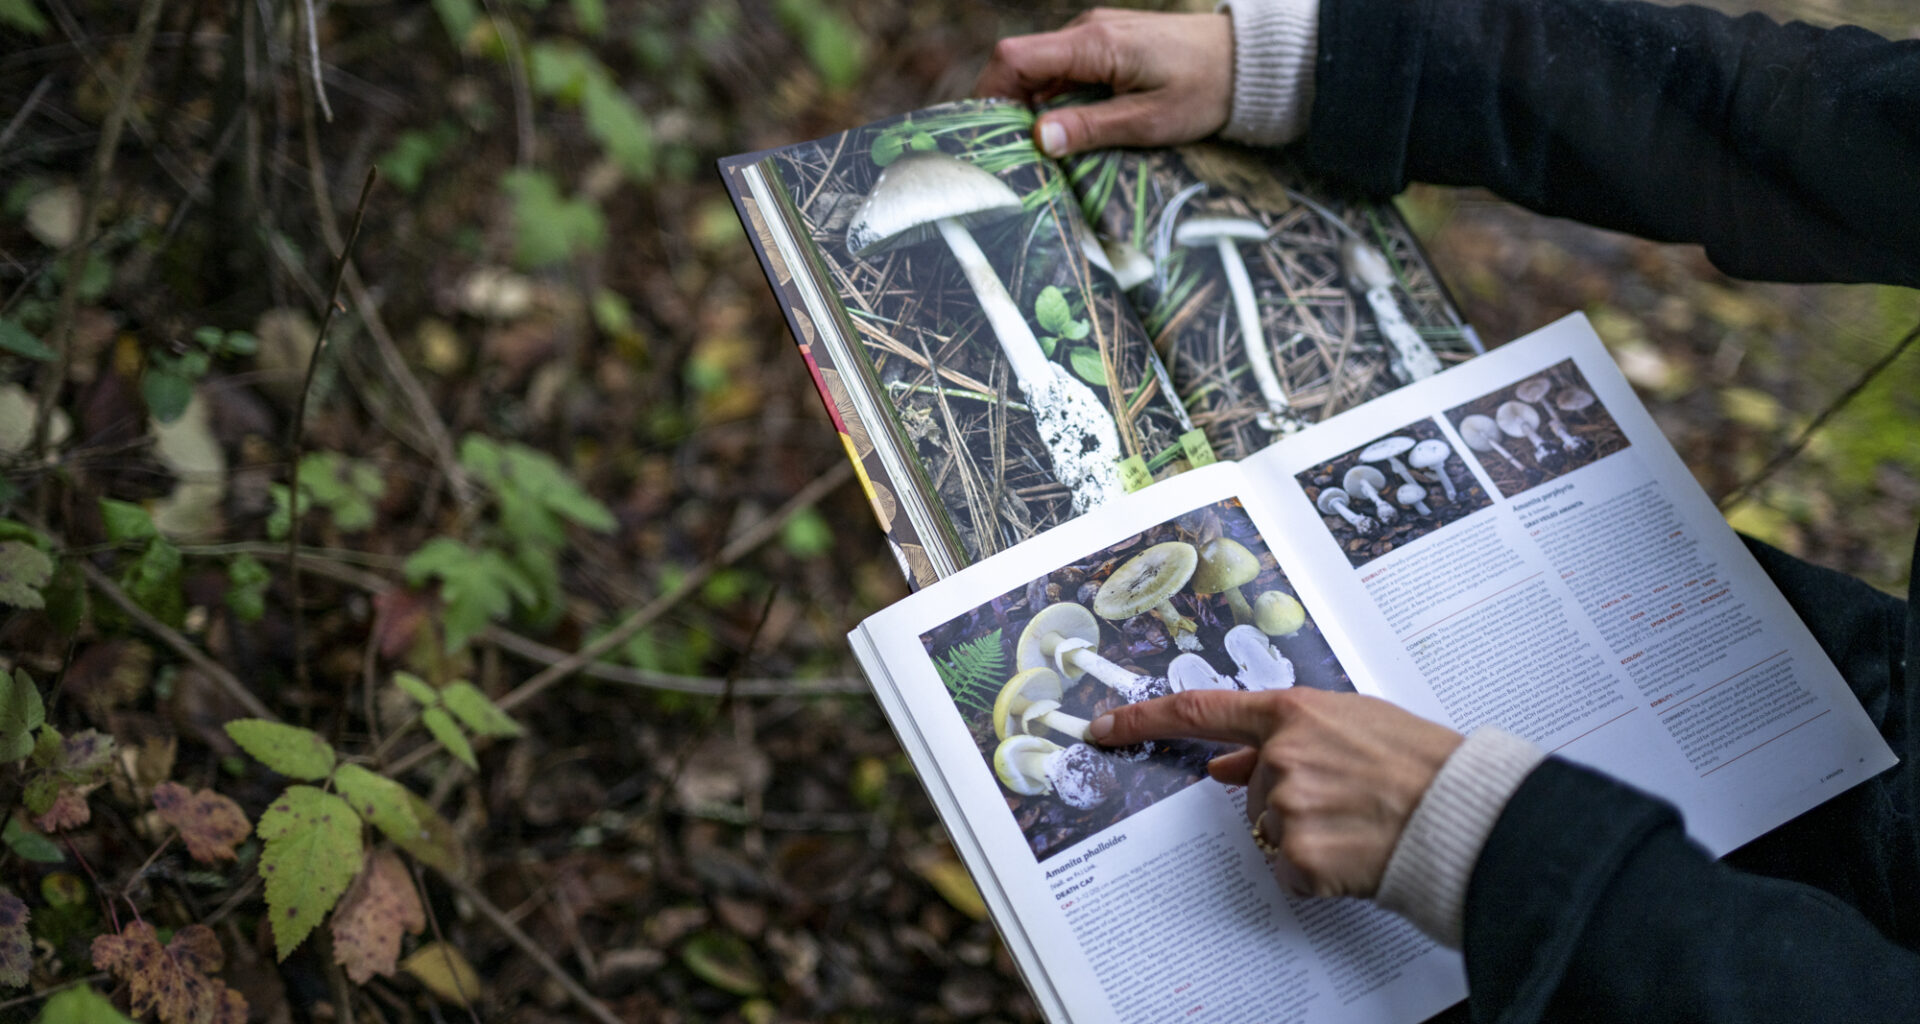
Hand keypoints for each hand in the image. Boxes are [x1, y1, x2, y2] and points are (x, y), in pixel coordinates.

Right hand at [974, 9, 1233, 157]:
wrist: (1248, 61)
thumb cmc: (1206, 90)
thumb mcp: (1150, 122)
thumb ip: (1091, 128)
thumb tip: (1037, 139)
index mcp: (1093, 44)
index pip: (1015, 58)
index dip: (988, 92)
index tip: (980, 132)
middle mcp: (1088, 31)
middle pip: (1020, 63)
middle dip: (1004, 106)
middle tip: (1002, 154)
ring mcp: (1096, 35)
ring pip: (1040, 69)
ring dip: (1028, 106)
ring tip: (1029, 151)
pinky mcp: (1107, 45)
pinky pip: (1063, 70)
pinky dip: (1051, 98)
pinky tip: (1060, 131)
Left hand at [1089, 688, 1462, 897]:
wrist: (1461, 814)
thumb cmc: (1420, 762)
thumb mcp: (1354, 724)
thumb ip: (1287, 736)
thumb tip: (1224, 765)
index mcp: (1293, 714)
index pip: (1200, 712)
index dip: (1144, 719)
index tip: (1106, 726)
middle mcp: (1280, 757)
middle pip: (1250, 788)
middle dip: (1287, 798)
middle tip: (1347, 799)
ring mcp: (1285, 807)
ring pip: (1271, 829)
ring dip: (1307, 834)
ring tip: (1360, 824)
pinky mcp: (1297, 855)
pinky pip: (1290, 869)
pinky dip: (1319, 870)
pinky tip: (1356, 853)